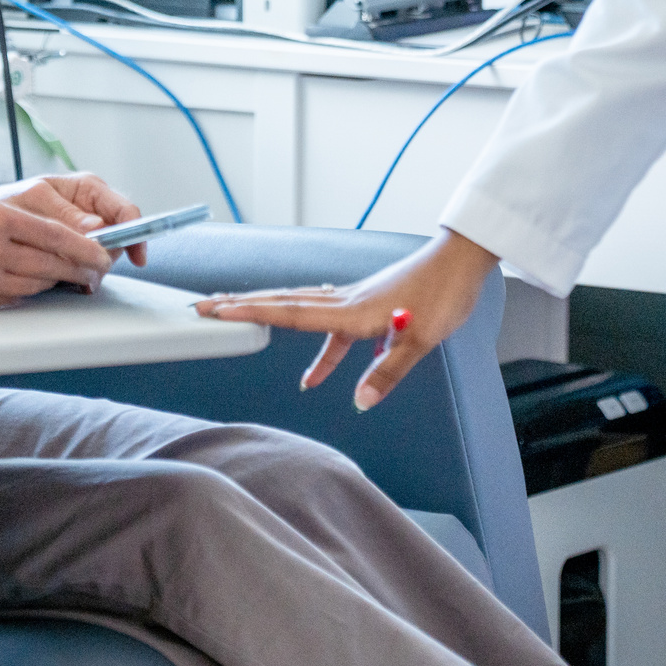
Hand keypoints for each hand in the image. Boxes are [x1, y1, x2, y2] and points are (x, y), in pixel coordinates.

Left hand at [0, 172, 149, 266]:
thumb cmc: (10, 203)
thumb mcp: (34, 201)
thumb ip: (65, 215)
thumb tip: (98, 228)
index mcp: (89, 189)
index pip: (126, 211)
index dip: (135, 234)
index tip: (137, 256)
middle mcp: (93, 209)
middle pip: (120, 239)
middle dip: (106, 257)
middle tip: (86, 271)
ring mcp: (88, 233)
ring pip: (106, 257)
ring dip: (92, 270)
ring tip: (68, 274)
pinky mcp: (78, 253)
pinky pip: (90, 268)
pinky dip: (82, 277)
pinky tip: (67, 280)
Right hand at [0, 182, 114, 310]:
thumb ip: (10, 213)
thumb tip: (53, 226)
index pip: (56, 237)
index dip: (86, 248)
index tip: (103, 254)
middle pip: (51, 265)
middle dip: (79, 269)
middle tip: (95, 269)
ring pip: (35, 284)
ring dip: (54, 280)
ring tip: (65, 274)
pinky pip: (11, 297)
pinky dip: (25, 290)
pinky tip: (28, 280)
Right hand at [196, 230, 499, 410]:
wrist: (461, 262)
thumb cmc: (443, 296)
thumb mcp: (421, 340)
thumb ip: (387, 372)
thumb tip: (359, 402)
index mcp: (353, 311)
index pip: (291, 313)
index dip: (252, 313)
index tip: (217, 310)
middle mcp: (346, 302)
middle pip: (284, 304)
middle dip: (243, 307)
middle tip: (204, 307)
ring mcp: (355, 301)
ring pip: (301, 309)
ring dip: (270, 316)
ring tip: (240, 326)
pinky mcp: (368, 306)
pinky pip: (331, 326)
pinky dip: (319, 347)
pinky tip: (318, 373)